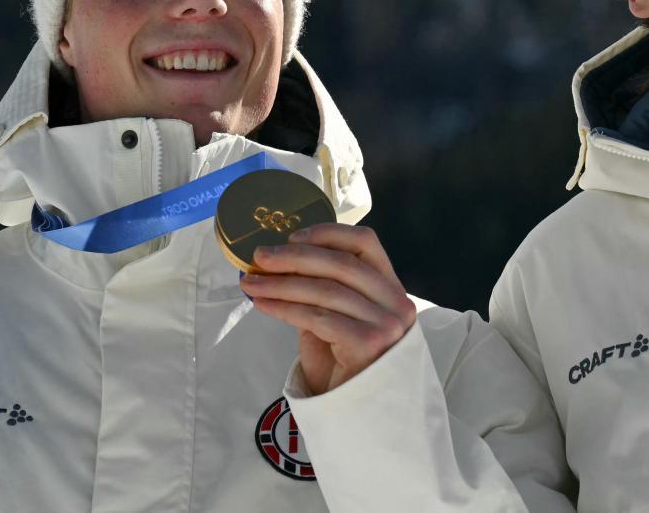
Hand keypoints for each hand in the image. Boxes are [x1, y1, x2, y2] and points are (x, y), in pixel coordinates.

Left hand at [240, 224, 416, 394]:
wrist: (358, 414)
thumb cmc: (344, 365)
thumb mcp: (335, 318)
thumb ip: (320, 290)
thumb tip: (277, 262)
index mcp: (391, 288)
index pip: (366, 244)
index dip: (328, 234)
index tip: (292, 236)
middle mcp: (396, 302)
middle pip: (341, 264)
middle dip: (295, 257)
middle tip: (259, 257)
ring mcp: (387, 324)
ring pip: (326, 291)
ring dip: (282, 284)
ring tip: (251, 283)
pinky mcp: (369, 344)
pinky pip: (319, 318)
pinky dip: (286, 308)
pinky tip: (264, 305)